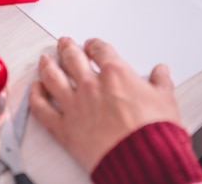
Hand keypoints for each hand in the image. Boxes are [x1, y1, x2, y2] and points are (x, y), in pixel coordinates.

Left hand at [30, 37, 180, 172]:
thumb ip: (161, 82)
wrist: (142, 159)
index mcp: (116, 73)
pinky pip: (42, 108)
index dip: (94, 45)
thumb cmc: (153, 132)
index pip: (100, 50)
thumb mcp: (165, 100)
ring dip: (47, 65)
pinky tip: (35, 89)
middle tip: (64, 43)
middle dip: (67, 48)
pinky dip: (36, 96)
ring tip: (44, 60)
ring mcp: (74, 105)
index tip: (91, 45)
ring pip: (52, 78)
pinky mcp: (64, 128)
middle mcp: (91, 85)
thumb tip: (161, 72)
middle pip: (72, 58)